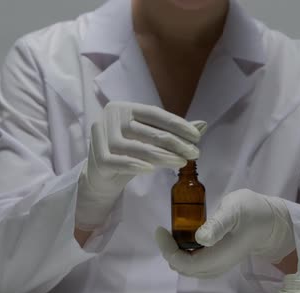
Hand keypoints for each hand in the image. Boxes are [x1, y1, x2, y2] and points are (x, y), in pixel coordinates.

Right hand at [76, 101, 206, 230]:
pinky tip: (151, 170)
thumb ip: (172, 133)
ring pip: (135, 147)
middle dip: (174, 143)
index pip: (154, 114)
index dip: (177, 124)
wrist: (102, 177)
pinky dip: (134, 165)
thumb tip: (203, 124)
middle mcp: (110, 117)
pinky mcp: (97, 158)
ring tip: (181, 163)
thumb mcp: (150, 141)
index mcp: (124, 108)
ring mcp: (100, 136)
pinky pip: (118, 162)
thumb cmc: (129, 154)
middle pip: (147, 131)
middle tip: (194, 153)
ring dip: (160, 156)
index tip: (196, 137)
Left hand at [155, 189, 295, 277]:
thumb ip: (218, 224)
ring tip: (170, 234)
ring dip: (175, 254)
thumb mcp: (235, 210)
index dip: (169, 251)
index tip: (161, 230)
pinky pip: (195, 265)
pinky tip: (182, 240)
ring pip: (189, 269)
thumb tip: (200, 238)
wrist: (270, 222)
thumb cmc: (252, 211)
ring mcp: (219, 266)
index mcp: (220, 255)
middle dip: (169, 251)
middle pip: (184, 269)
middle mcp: (218, 266)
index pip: (186, 264)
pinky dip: (184, 255)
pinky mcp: (219, 262)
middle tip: (163, 231)